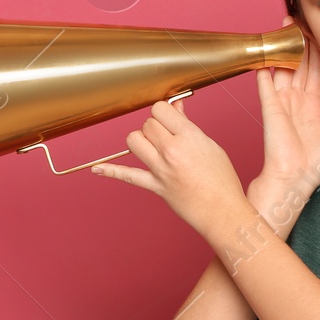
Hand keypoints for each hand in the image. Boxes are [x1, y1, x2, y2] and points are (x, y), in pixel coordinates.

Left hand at [90, 98, 249, 240]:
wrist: (222, 212)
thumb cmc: (222, 180)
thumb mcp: (210, 146)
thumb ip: (189, 126)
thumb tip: (176, 107)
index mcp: (190, 137)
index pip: (161, 109)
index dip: (164, 113)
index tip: (169, 120)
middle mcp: (172, 151)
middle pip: (147, 123)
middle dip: (155, 127)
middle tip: (167, 138)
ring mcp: (161, 169)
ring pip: (133, 140)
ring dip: (140, 140)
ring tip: (152, 147)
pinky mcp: (154, 186)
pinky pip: (127, 176)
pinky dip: (110, 171)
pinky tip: (96, 169)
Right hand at [253, 15, 319, 219]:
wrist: (295, 182)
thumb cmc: (315, 165)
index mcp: (312, 106)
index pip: (317, 71)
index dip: (319, 52)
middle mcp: (296, 101)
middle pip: (299, 64)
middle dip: (301, 42)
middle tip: (302, 19)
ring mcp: (281, 103)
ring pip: (283, 68)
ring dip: (283, 48)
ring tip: (285, 26)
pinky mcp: (270, 109)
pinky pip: (266, 84)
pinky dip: (265, 68)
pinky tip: (266, 51)